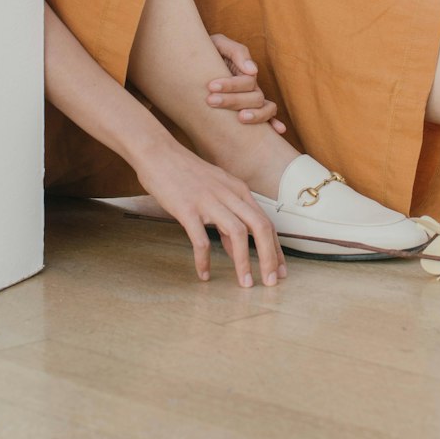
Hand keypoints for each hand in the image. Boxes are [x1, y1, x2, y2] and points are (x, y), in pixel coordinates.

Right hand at [132, 136, 286, 287]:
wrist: (159, 154)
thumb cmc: (187, 174)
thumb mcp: (216, 192)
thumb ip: (229, 219)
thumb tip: (237, 250)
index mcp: (240, 190)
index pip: (267, 222)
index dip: (276, 248)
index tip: (280, 271)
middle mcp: (230, 195)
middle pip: (260, 228)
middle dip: (269, 257)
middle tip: (270, 282)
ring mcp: (209, 201)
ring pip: (237, 234)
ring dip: (243, 262)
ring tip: (245, 284)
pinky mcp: (187, 209)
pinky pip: (201, 239)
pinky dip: (204, 260)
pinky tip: (204, 274)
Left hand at [207, 33, 286, 132]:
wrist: (192, 61)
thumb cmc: (207, 51)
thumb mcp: (219, 44)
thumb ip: (236, 52)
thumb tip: (252, 71)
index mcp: (245, 71)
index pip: (247, 80)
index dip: (231, 84)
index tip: (211, 86)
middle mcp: (251, 87)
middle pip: (255, 97)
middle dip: (233, 100)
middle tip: (211, 100)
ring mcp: (251, 100)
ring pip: (264, 109)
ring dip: (256, 115)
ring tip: (240, 119)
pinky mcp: (246, 111)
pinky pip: (266, 118)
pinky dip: (274, 124)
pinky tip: (279, 131)